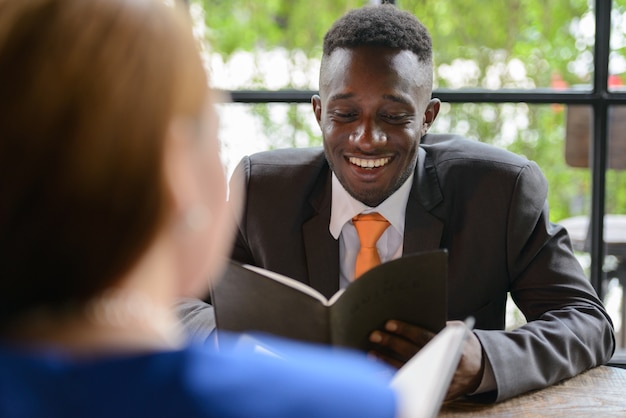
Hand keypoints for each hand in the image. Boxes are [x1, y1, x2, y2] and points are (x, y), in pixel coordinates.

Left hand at [368, 319, 483, 400]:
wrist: (481, 370)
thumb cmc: (464, 345)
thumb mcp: (459, 331)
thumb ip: (441, 324)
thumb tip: (411, 314)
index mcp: (453, 348)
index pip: (424, 337)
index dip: (406, 330)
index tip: (388, 323)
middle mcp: (446, 367)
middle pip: (413, 354)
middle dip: (391, 344)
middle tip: (374, 336)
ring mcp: (441, 383)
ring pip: (409, 372)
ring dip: (388, 363)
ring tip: (372, 354)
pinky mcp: (436, 395)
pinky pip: (411, 388)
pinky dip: (395, 379)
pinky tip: (380, 373)